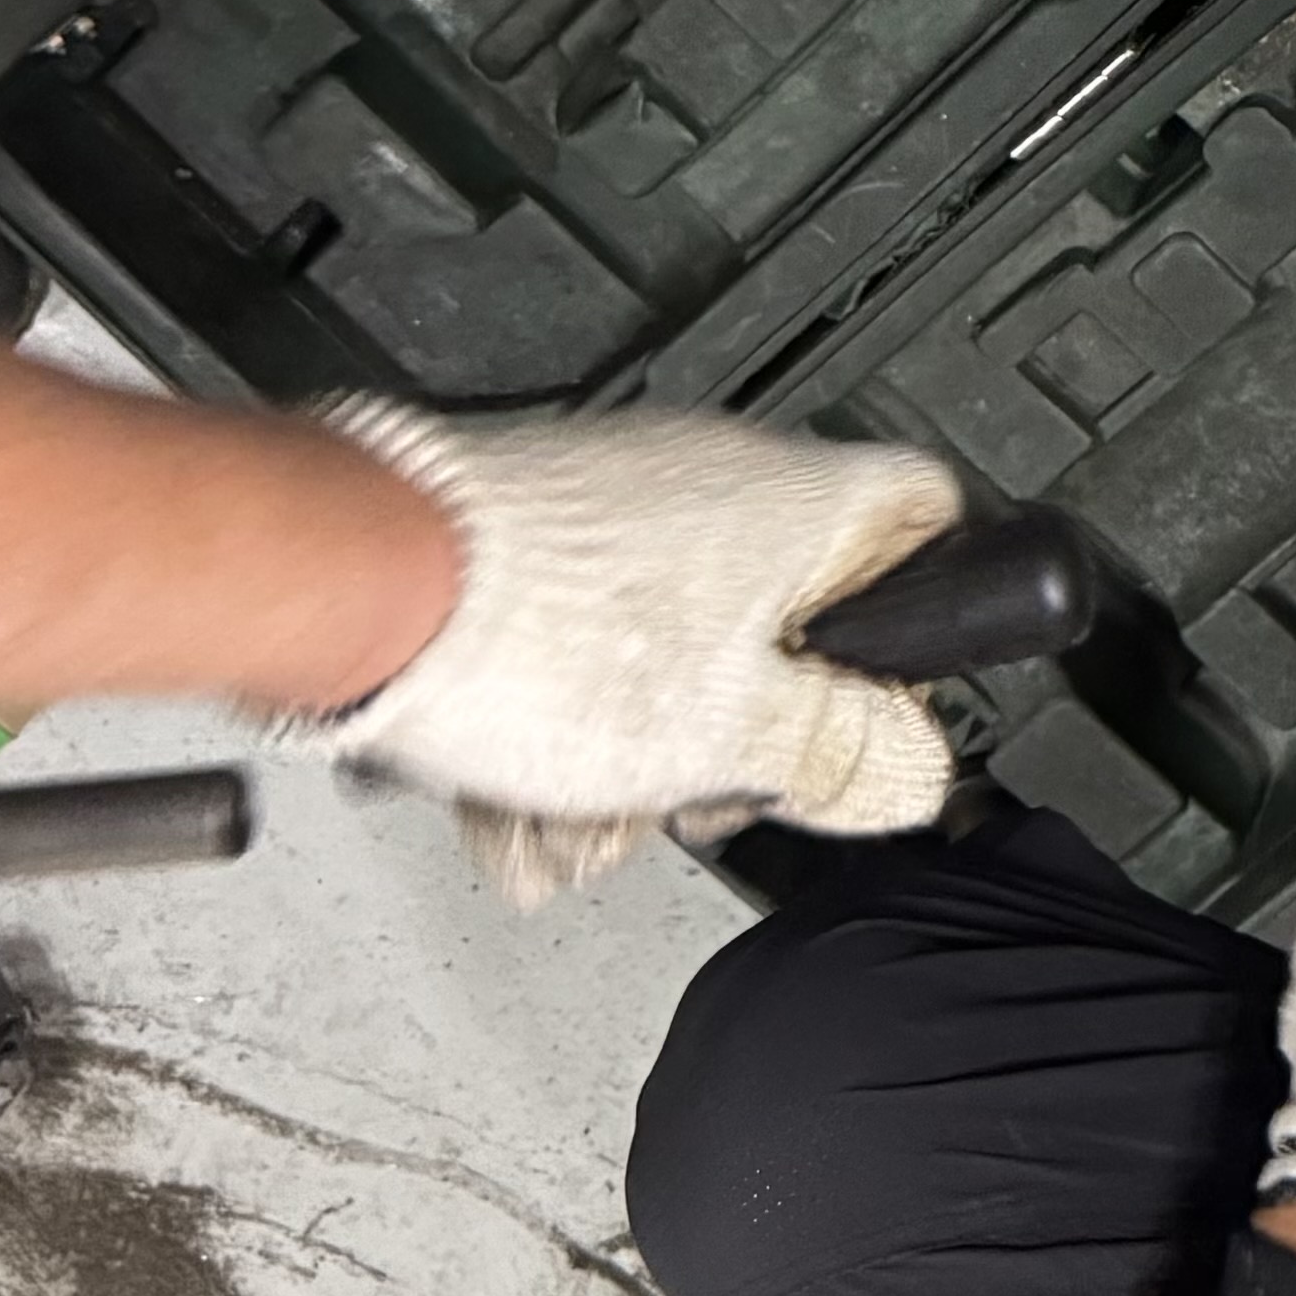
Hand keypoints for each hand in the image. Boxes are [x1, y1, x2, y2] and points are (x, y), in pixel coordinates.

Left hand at [286, 399, 964, 903]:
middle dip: (733, 737)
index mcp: (803, 504)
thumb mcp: (728, 739)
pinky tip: (516, 790)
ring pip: (676, 646)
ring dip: (629, 755)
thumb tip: (916, 768)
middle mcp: (724, 480)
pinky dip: (561, 718)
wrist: (363, 589)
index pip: (932, 521)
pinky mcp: (538, 527)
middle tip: (692, 792)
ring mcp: (626, 499)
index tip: (873, 708)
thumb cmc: (530, 638)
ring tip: (569, 815)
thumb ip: (843, 754)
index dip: (921, 624)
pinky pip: (589, 638)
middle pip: (786, 621)